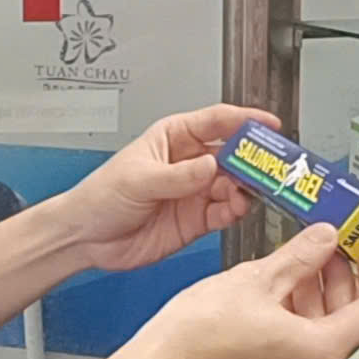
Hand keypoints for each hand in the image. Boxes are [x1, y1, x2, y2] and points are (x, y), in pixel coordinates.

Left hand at [57, 104, 278, 273]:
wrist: (86, 238)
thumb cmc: (100, 196)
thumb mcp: (138, 179)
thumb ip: (177, 175)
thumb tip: (210, 166)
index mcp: (174, 137)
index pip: (217, 121)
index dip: (246, 120)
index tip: (269, 125)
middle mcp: (189, 162)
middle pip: (233, 154)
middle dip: (254, 159)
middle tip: (271, 167)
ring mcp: (195, 191)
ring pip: (234, 185)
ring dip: (246, 189)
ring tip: (247, 194)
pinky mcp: (196, 219)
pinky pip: (225, 212)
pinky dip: (235, 211)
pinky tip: (234, 210)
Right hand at [119, 224, 358, 358]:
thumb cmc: (196, 340)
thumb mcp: (256, 280)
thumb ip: (301, 256)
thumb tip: (326, 238)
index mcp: (321, 354)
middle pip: (349, 321)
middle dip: (341, 278)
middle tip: (331, 243)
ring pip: (323, 333)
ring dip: (317, 295)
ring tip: (301, 258)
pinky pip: (302, 348)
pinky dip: (298, 317)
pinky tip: (280, 287)